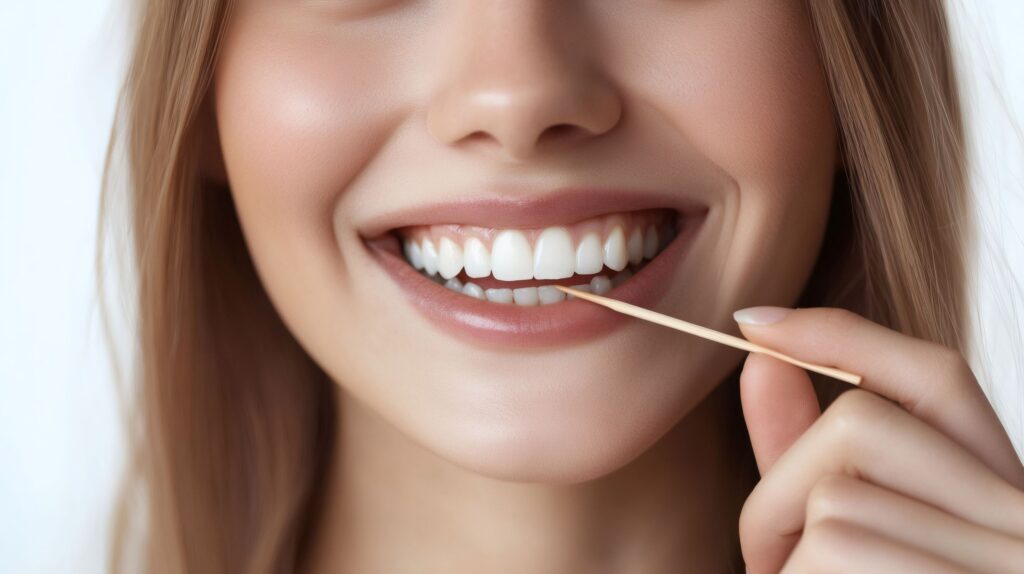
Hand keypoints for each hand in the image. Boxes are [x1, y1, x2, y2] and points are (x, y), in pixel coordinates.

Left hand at [734, 306, 1023, 572]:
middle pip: (859, 424)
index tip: (752, 322)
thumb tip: (762, 354)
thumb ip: (803, 450)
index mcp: (1002, 500)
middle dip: (779, 491)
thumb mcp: (836, 530)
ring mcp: (1005, 561)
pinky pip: (832, 544)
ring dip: (784, 553)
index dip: (840, 337)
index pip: (936, 377)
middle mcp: (1021, 525)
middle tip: (775, 559)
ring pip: (832, 495)